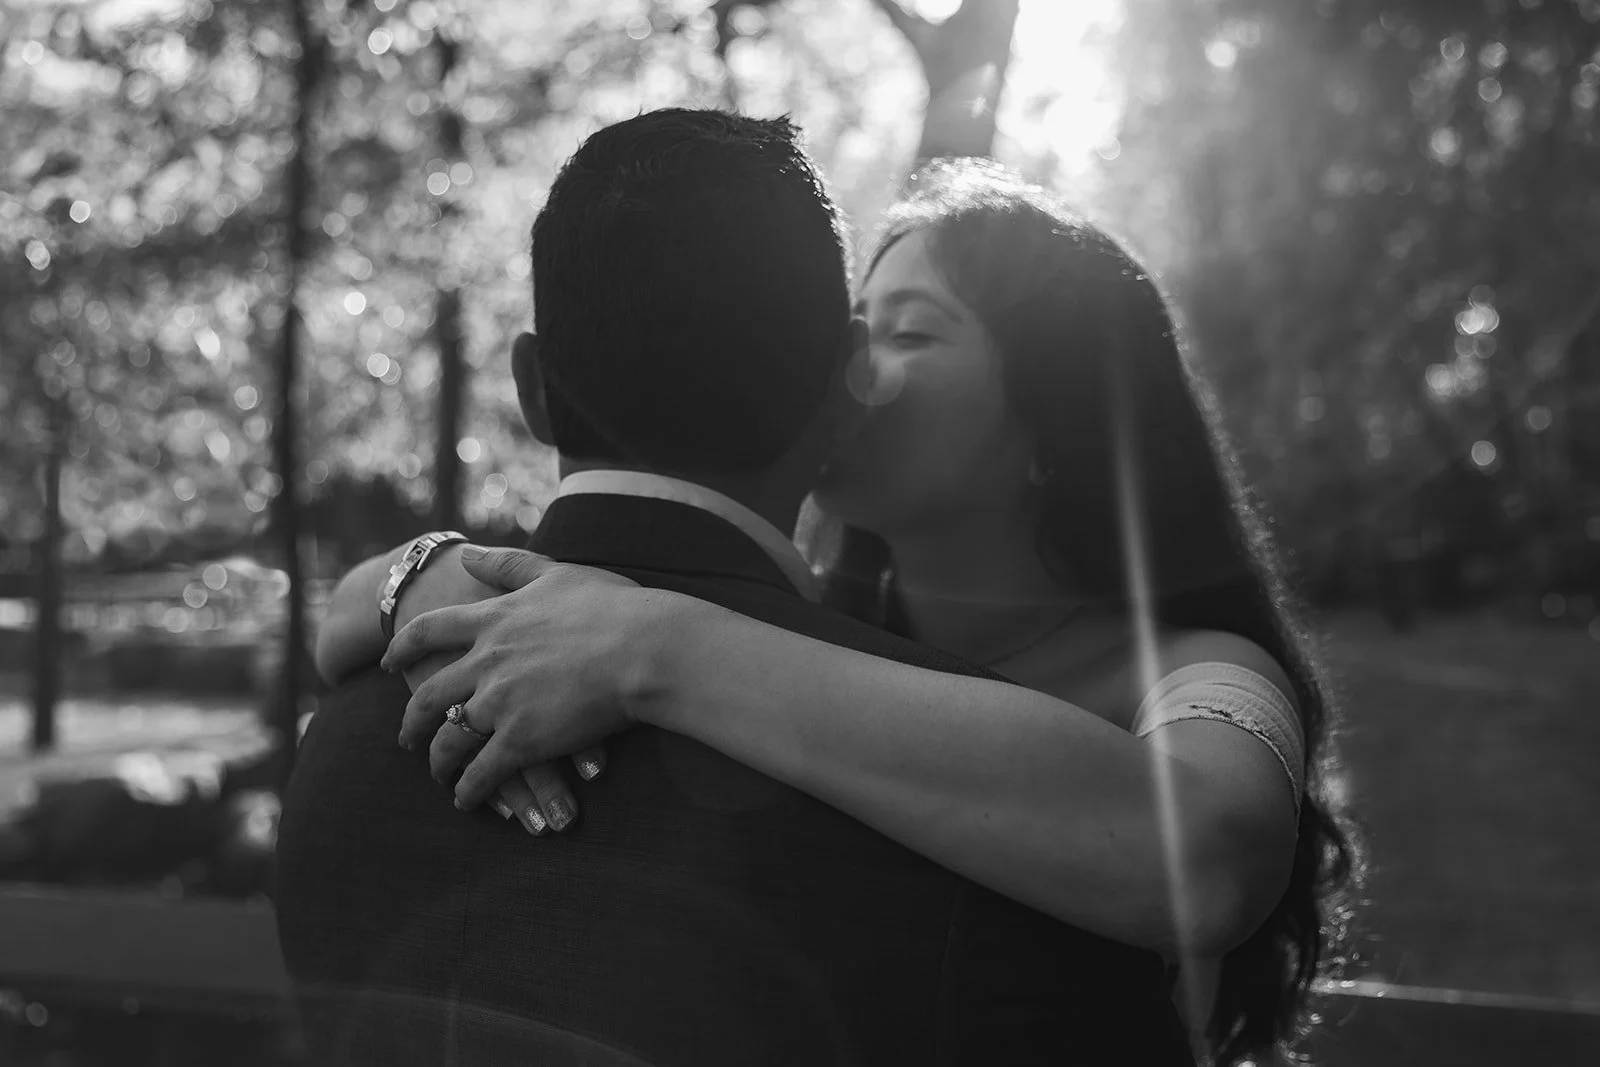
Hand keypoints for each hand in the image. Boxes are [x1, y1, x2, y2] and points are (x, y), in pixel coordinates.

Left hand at [382, 547, 663, 816]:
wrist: (643, 648)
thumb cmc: (612, 607)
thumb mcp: (554, 573)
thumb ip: (506, 565)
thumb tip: (465, 553)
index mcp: (493, 620)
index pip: (428, 632)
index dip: (402, 649)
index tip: (388, 663)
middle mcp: (486, 662)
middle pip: (430, 695)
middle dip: (412, 720)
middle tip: (405, 736)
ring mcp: (499, 703)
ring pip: (449, 740)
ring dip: (439, 762)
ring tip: (439, 776)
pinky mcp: (520, 740)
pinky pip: (481, 773)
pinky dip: (469, 791)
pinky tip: (467, 800)